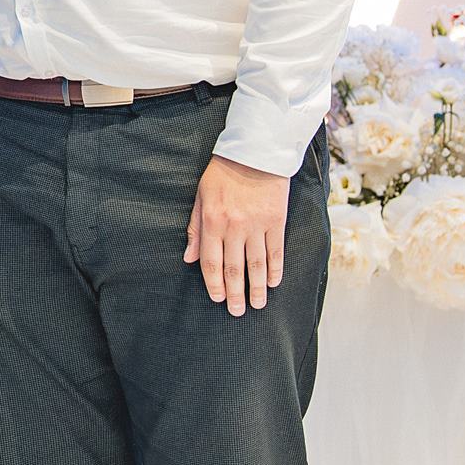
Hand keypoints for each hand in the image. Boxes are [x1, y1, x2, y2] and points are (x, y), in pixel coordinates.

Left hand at [183, 155, 290, 316]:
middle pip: (234, 268)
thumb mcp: (201, 196)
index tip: (218, 299)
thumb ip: (195, 228)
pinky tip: (272, 283)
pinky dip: (275, 270)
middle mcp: (234, 227)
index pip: (211, 261)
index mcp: (213, 221)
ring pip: (256, 265)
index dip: (214, 284)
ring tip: (256, 305)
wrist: (255, 152)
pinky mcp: (276, 222)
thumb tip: (189, 258)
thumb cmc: (223, 173)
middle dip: (235, 293)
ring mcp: (257, 225)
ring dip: (256, 288)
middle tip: (237, 312)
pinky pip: (275, 252)